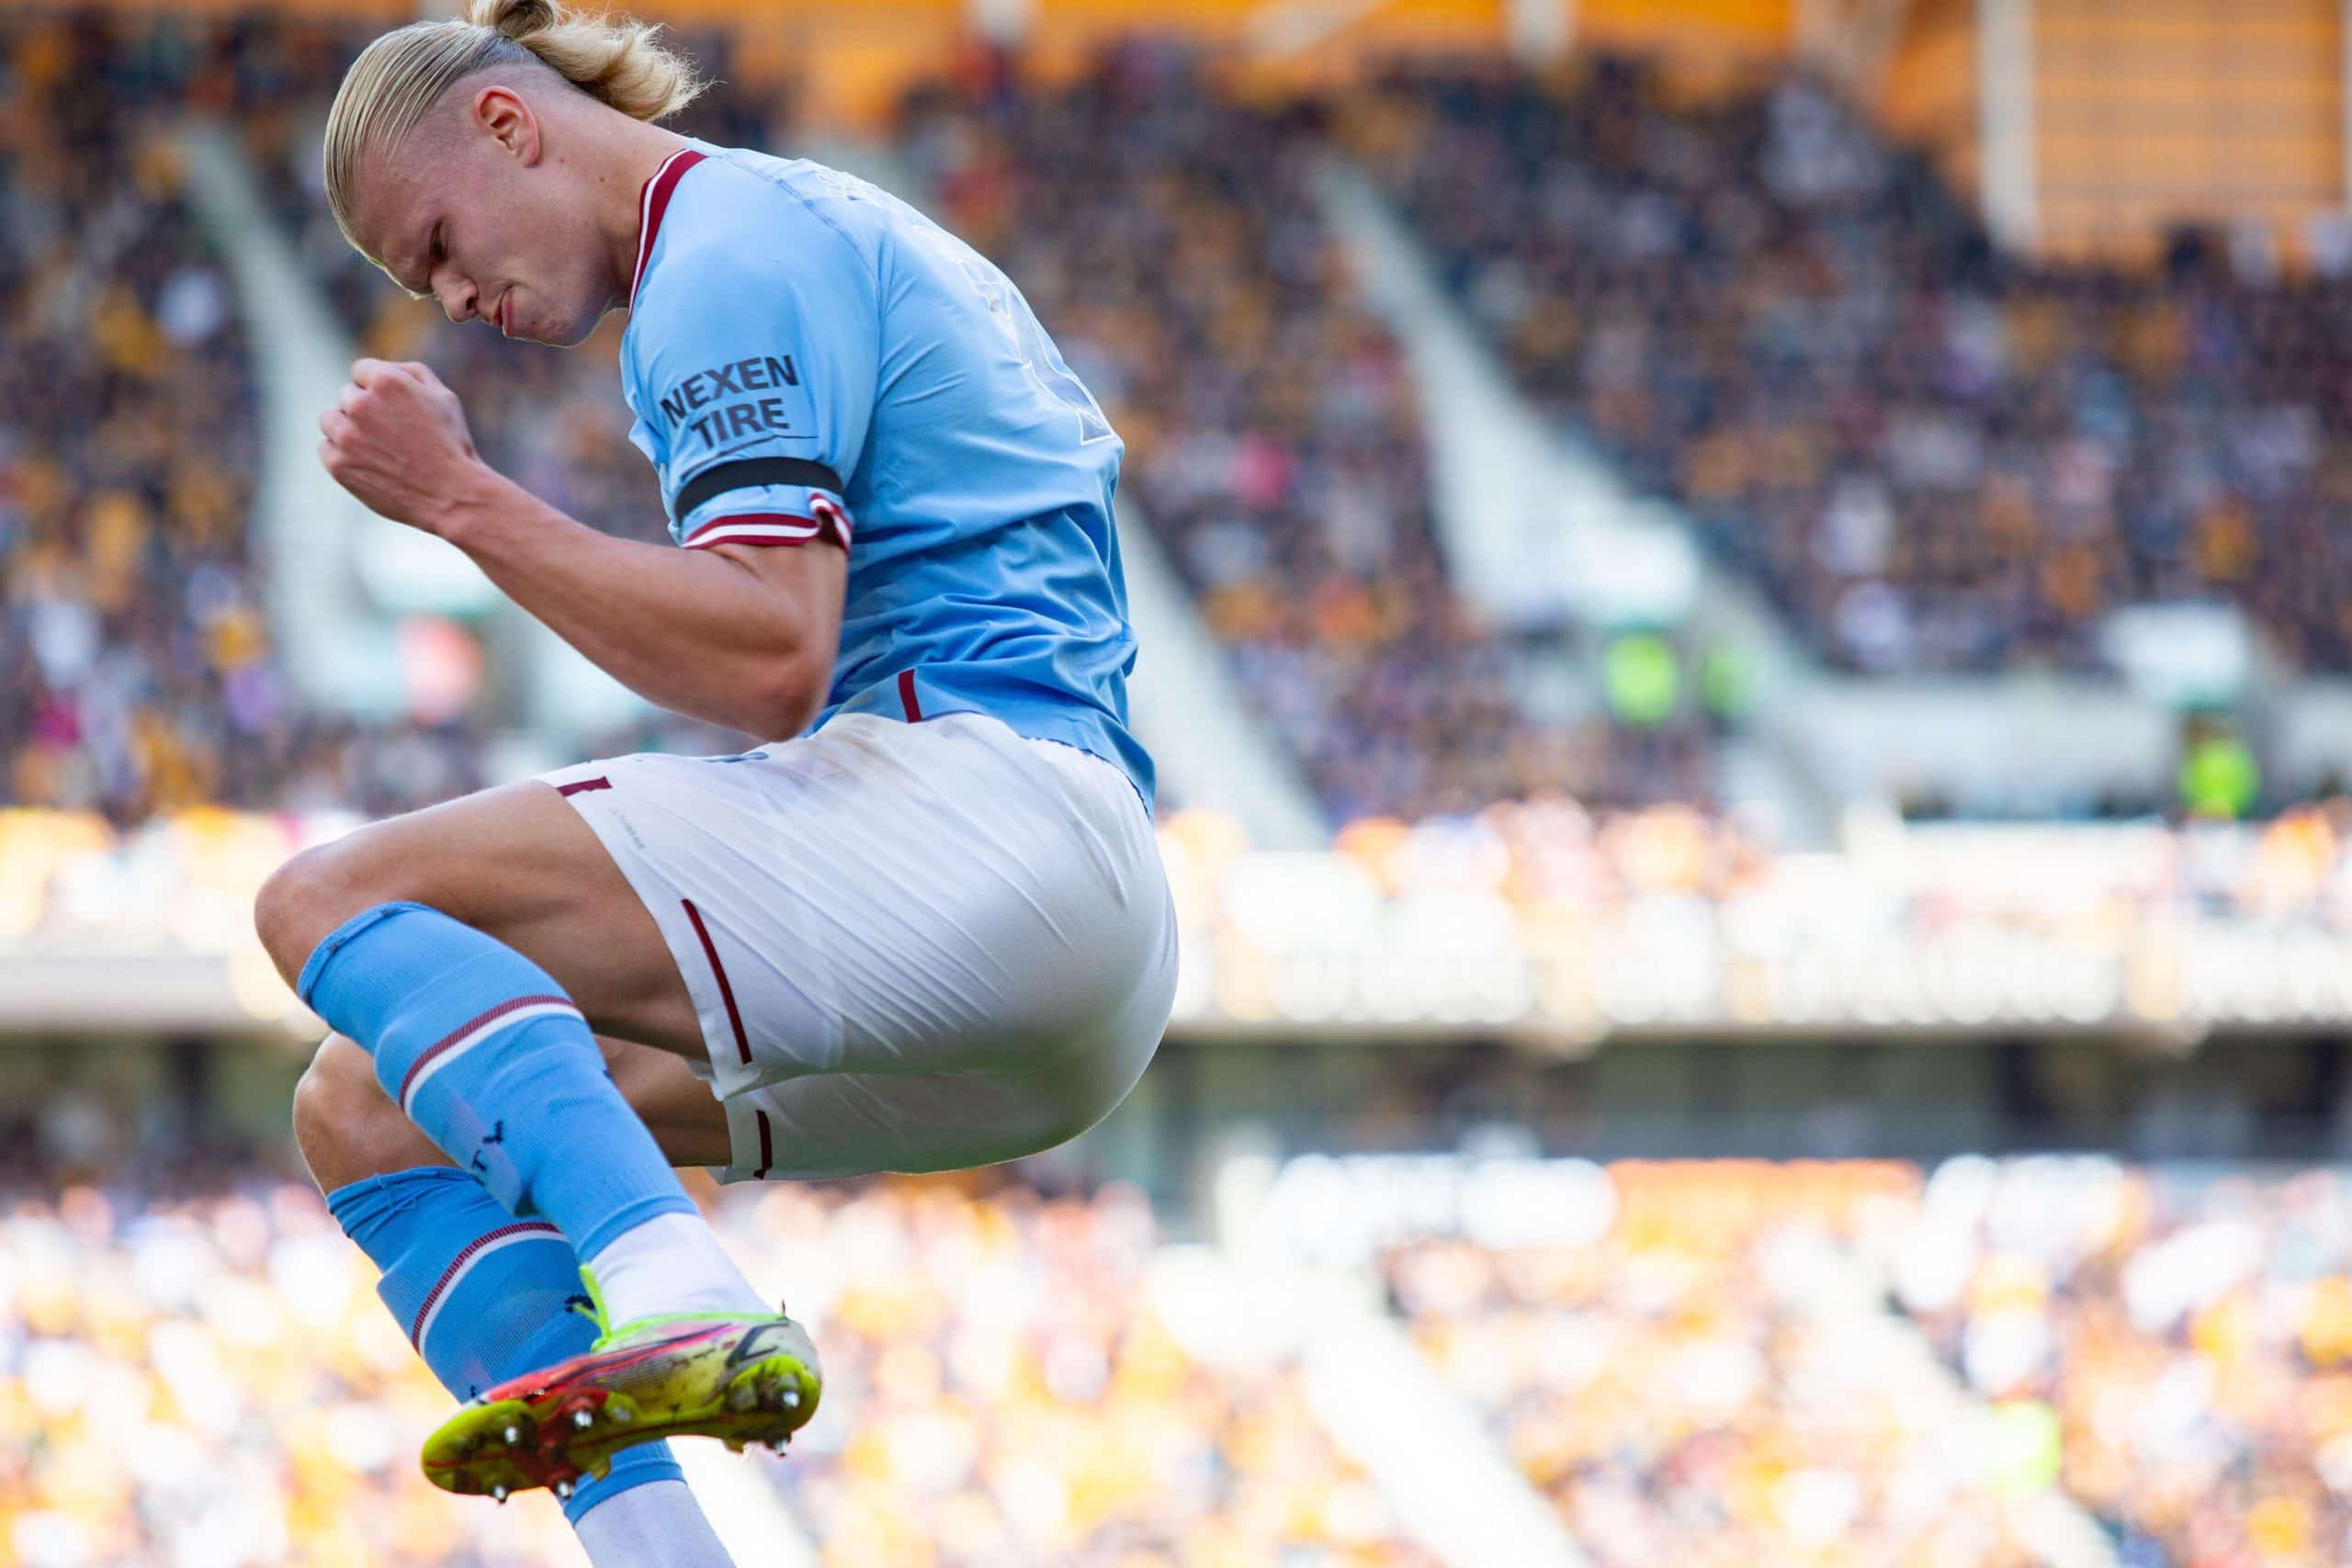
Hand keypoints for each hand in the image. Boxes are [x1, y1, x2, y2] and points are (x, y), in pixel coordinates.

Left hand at [318, 360, 491, 535]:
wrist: (452, 496)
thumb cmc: (452, 445)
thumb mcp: (444, 397)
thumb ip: (409, 373)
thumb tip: (382, 368)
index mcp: (387, 381)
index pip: (360, 370)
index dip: (378, 388)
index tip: (394, 409)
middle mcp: (361, 404)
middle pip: (346, 396)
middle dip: (366, 410)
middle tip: (393, 435)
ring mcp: (346, 435)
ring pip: (330, 419)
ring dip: (347, 429)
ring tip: (378, 448)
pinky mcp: (338, 464)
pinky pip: (325, 447)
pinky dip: (341, 453)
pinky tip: (368, 463)